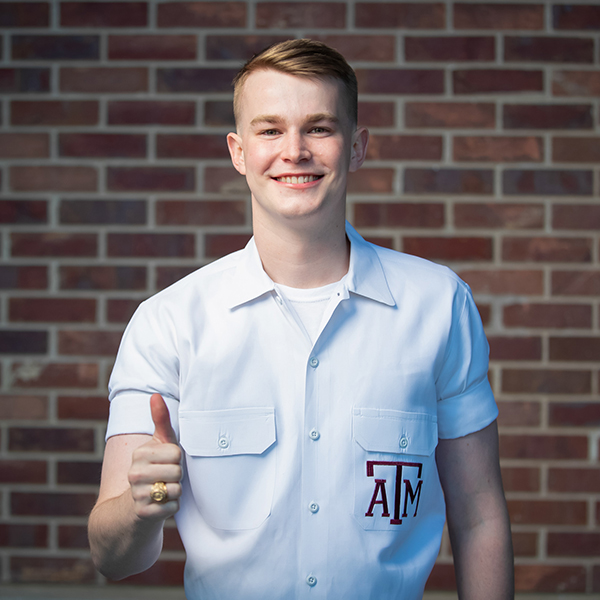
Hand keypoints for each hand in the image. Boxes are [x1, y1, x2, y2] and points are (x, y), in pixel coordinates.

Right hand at [127, 394, 181, 519]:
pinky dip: (173, 507)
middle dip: (178, 477)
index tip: (167, 463)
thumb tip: (155, 395)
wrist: (135, 508)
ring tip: (164, 490)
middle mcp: (134, 473)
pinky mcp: (143, 513)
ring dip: (176, 492)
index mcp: (139, 454)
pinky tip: (161, 504)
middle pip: (177, 471)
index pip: (177, 453)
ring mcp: (137, 494)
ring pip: (176, 489)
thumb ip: (160, 419)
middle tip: (166, 478)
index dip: (177, 459)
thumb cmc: (155, 468)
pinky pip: (173, 507)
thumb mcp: (159, 443)